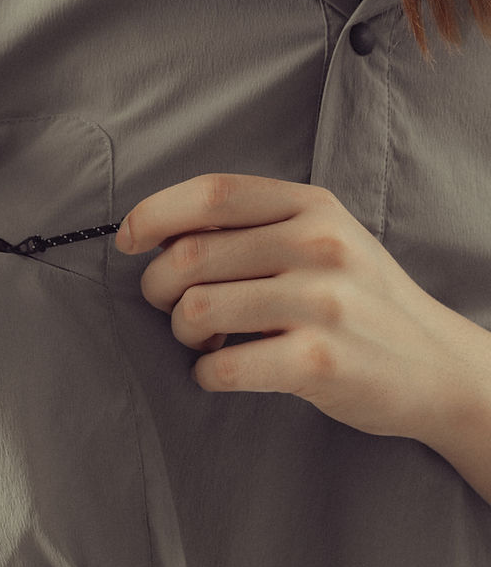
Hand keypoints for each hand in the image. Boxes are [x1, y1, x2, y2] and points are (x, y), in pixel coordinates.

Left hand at [115, 173, 489, 448]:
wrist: (437, 366)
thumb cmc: (359, 300)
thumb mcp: (322, 238)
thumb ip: (255, 225)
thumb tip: (159, 233)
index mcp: (312, 206)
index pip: (211, 192)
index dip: (153, 213)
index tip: (128, 240)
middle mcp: (319, 245)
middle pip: (189, 255)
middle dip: (158, 287)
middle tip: (171, 307)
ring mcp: (322, 303)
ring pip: (196, 308)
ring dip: (181, 331)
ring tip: (204, 340)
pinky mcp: (319, 361)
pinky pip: (221, 366)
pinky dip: (204, 374)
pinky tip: (220, 370)